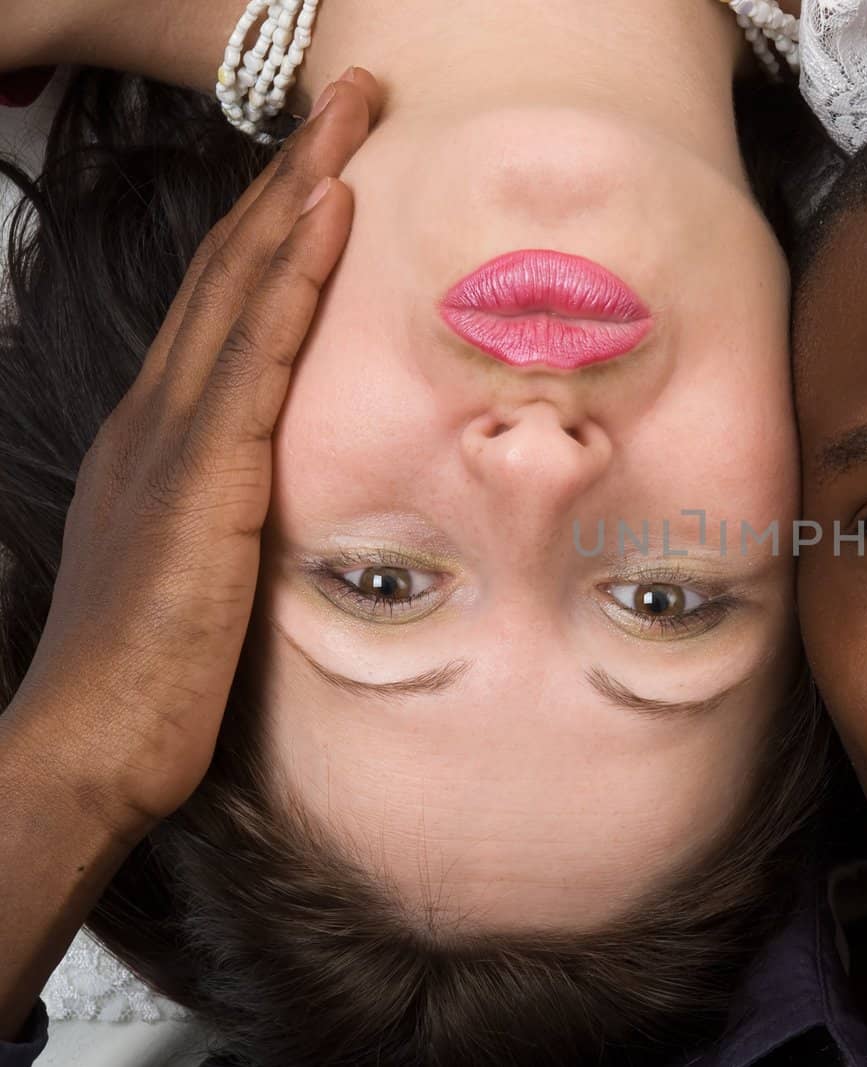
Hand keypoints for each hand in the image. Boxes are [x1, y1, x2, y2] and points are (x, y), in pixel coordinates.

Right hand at [4, 69, 380, 840]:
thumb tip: (286, 493)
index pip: (228, 303)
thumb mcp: (204, 568)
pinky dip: (293, 273)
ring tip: (350, 115)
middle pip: (234, 267)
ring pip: (243, 286)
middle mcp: (162, 415)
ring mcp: (176, 436)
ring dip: (300, 190)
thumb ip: (238, 510)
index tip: (332, 161)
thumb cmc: (149, 676)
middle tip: (352, 97)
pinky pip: (256, 352)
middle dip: (294, 173)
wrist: (90, 747)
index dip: (279, 224)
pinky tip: (327, 211)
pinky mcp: (202, 474)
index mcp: (167, 436)